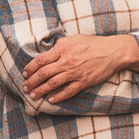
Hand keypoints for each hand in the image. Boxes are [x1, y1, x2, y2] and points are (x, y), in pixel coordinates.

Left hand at [23, 33, 138, 103]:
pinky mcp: (84, 82)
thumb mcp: (75, 38)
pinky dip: (58, 96)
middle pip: (44, 73)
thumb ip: (61, 43)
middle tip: (25, 87)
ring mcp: (75, 72)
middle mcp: (67, 61)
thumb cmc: (94, 43)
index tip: (25, 73)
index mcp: (63, 49)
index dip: (30, 68)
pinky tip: (51, 100)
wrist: (113, 51)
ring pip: (53, 84)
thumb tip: (50, 48)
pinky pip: (68, 91)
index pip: (41, 60)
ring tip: (33, 95)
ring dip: (41, 90)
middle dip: (32, 82)